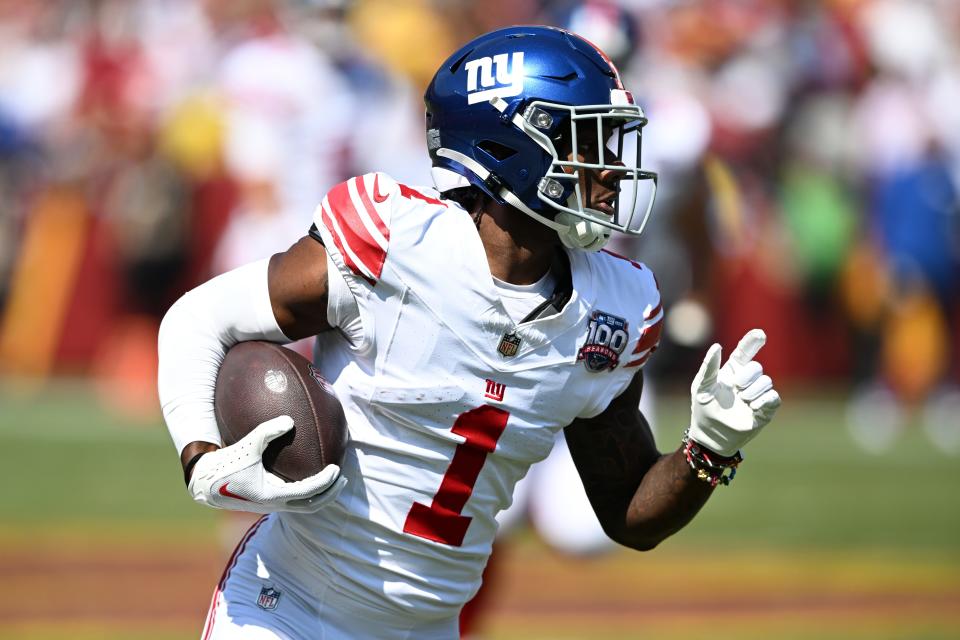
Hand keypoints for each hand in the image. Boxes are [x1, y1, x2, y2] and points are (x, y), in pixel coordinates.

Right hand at [187, 416, 346, 513]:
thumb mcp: (246, 446)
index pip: (308, 492)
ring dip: (321, 494)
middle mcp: (275, 504)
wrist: (205, 484)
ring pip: (304, 505)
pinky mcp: (268, 499)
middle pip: (313, 506)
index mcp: (272, 496)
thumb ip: (267, 432)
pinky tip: (310, 472)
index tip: (337, 468)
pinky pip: (294, 497)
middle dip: (331, 493)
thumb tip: (290, 420)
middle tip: (343, 478)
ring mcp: (272, 504)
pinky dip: (307, 489)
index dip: (326, 482)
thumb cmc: (225, 465)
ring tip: (333, 478)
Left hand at [687, 329, 780, 456]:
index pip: (744, 352)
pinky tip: (752, 405)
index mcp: (731, 372)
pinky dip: (765, 399)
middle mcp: (746, 381)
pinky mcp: (764, 410)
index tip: (759, 333)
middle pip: (757, 367)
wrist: (710, 435)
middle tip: (736, 386)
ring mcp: (756, 395)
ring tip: (742, 399)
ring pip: (767, 381)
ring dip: (754, 389)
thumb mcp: (702, 386)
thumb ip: (709, 366)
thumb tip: (717, 346)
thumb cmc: (703, 409)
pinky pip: (774, 398)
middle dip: (748, 375)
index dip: (752, 341)